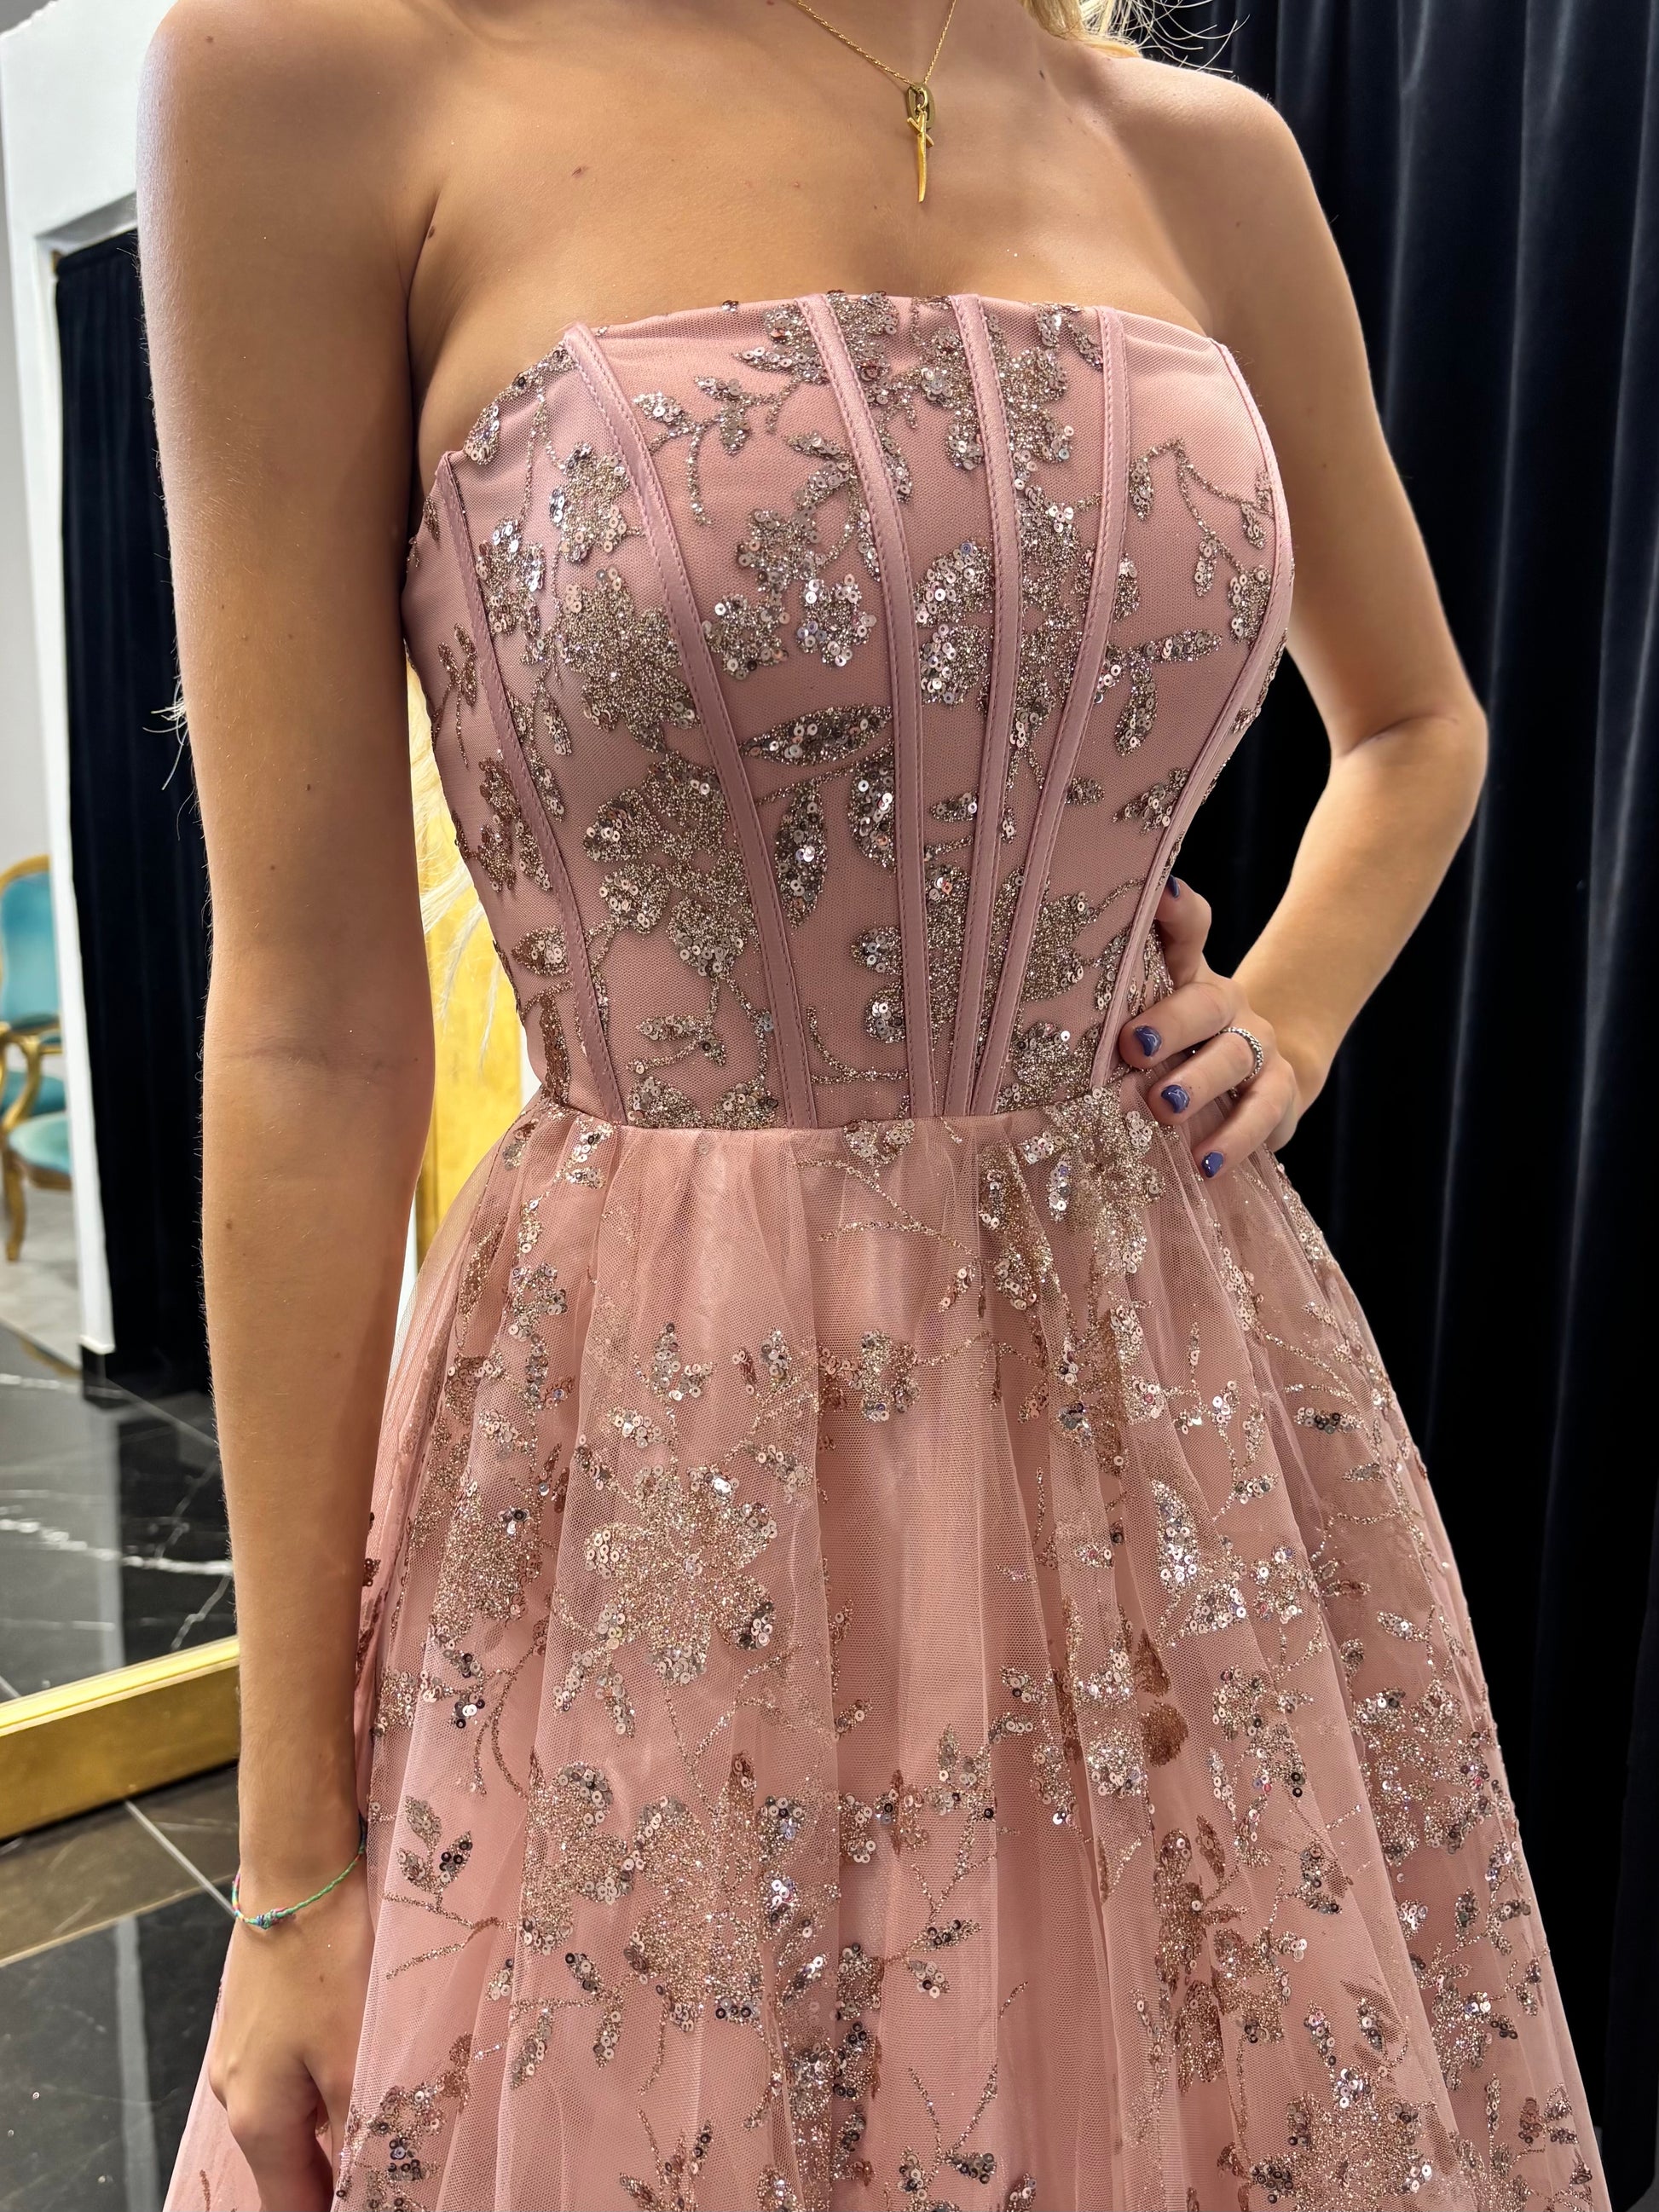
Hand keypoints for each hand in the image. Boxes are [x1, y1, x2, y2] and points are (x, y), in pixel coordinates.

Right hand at [208, 1838, 371, 2210]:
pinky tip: (360, 2061)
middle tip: (397, 2160)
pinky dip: (323, 2083)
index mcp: (257, 2121)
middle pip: (289, 2166)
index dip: (337, 2210)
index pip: (290, 2207)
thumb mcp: (351, 2058)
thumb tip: (363, 2183)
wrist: (296, 1871)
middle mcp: (237, 2096)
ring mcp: (242, 2055)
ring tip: (391, 2114)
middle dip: (338, 2172)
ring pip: (292, 2117)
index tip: (379, 2195)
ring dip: (335, 2124)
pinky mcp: (256, 2018)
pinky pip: (290, 2074)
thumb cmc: (326, 1963)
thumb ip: (355, 2132)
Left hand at [1118, 880, 1308, 1180]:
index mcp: (1183, 975)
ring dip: (1198, 1082)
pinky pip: (1263, 1110)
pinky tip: (1205, 1162)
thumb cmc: (1169, 1053)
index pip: (1187, 929)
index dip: (1176, 910)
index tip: (1159, 894)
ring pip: (1233, 1055)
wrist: (1256, 1084)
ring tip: (1163, 1107)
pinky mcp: (1279, 1090)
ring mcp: (1256, 1044)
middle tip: (1132, 1046)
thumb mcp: (1134, 1028)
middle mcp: (1223, 1002)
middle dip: (1170, 1022)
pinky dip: (1235, 1138)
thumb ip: (1098, 1016)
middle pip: (1205, 1000)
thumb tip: (1013, 1023)